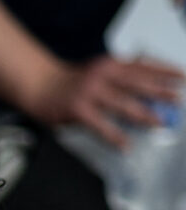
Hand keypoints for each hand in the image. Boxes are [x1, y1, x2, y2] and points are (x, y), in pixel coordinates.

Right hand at [31, 54, 183, 148]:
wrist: (38, 85)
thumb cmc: (70, 82)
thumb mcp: (98, 71)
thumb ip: (121, 76)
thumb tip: (150, 88)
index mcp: (110, 64)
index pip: (143, 66)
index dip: (164, 71)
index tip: (182, 77)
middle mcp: (102, 76)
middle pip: (137, 84)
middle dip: (160, 93)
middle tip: (178, 100)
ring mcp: (89, 93)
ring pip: (122, 105)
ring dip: (143, 115)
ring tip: (159, 123)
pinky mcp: (78, 110)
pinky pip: (100, 126)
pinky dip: (114, 137)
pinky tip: (125, 145)